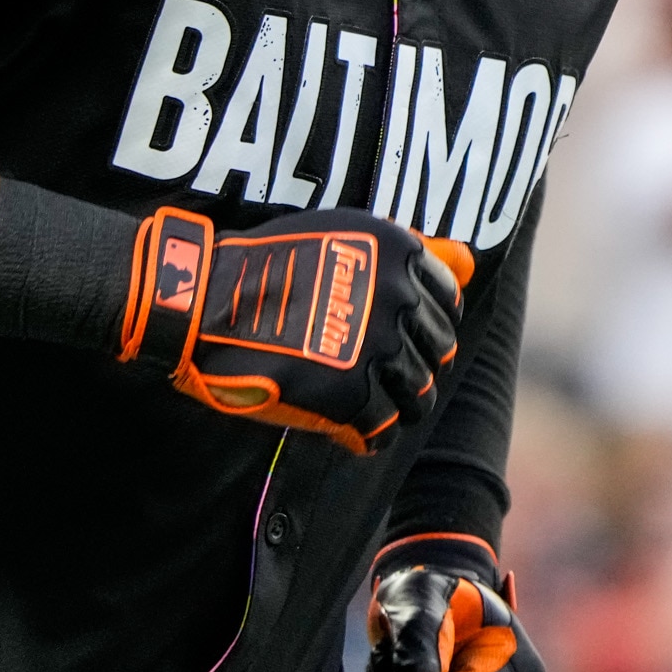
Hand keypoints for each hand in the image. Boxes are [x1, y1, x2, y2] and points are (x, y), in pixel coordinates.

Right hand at [120, 207, 467, 453]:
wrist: (202, 304)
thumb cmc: (266, 267)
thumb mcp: (341, 237)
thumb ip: (412, 251)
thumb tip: (469, 262)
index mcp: (398, 250)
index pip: (448, 303)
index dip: (421, 325)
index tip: (393, 335)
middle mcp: (397, 296)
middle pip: (437, 352)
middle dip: (410, 367)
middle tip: (369, 373)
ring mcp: (376, 346)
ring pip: (417, 396)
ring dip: (392, 404)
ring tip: (358, 402)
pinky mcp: (348, 394)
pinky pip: (382, 428)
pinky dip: (366, 434)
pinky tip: (342, 425)